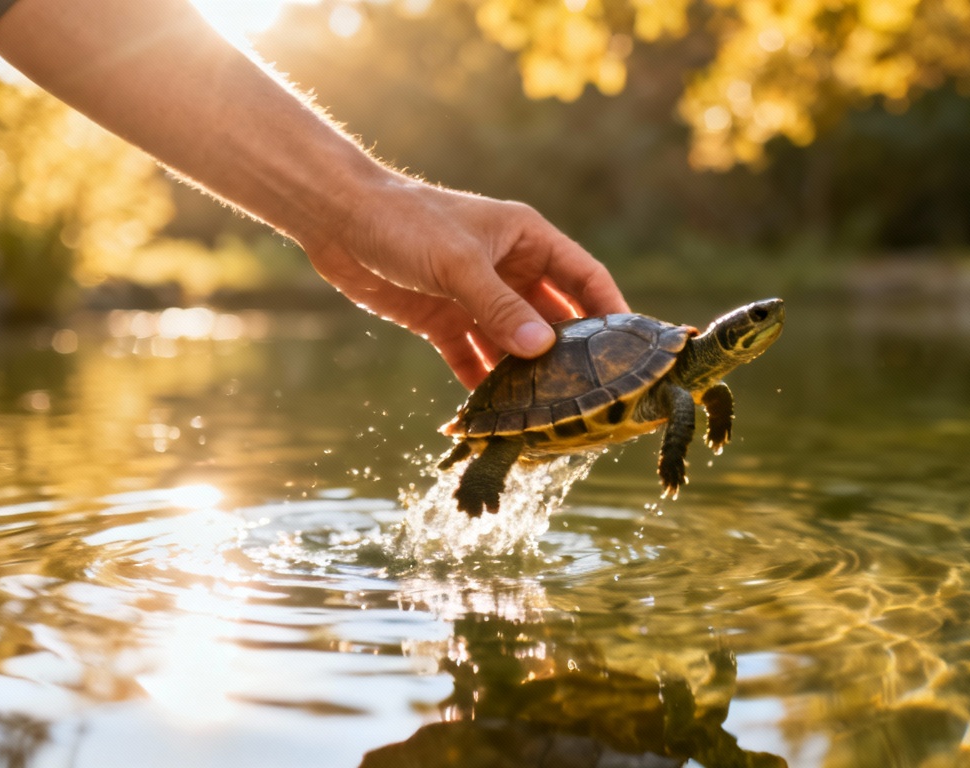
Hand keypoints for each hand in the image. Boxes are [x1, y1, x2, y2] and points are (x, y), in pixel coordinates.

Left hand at [302, 174, 628, 388]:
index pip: (584, 277)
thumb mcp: (458, 262)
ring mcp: (477, 298)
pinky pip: (473, 359)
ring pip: (513, 345)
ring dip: (525, 376)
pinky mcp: (444, 321)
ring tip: (545, 415)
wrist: (336, 219)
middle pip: (552, 318)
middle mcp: (509, 269)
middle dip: (569, 355)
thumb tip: (541, 350)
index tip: (632, 348)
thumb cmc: (404, 221)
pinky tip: (495, 416)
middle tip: (591, 394)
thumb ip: (498, 307)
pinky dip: (482, 384)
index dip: (610, 309)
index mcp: (527, 239)